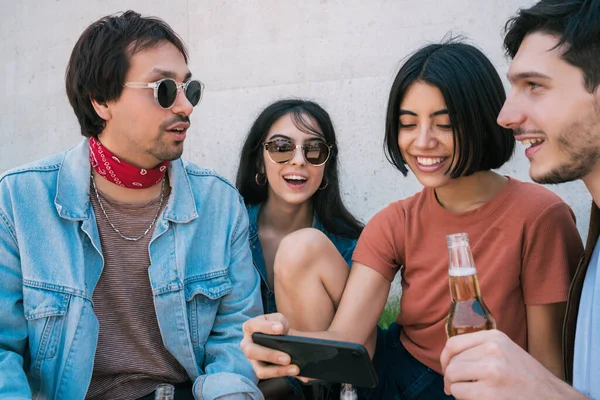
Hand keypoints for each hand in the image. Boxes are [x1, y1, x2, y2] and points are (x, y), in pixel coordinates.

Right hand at [240, 313, 299, 379]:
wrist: (282, 337)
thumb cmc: (277, 326)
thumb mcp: (279, 321)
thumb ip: (280, 323)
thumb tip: (282, 330)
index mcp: (249, 327)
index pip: (252, 326)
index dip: (265, 328)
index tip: (281, 329)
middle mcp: (246, 344)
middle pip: (252, 351)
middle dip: (271, 355)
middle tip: (288, 358)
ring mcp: (252, 359)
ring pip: (260, 368)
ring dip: (278, 370)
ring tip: (295, 368)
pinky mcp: (259, 370)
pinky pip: (268, 375)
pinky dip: (282, 373)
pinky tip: (294, 371)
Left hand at [440, 329, 584, 399]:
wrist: (552, 397)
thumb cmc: (527, 377)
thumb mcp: (506, 351)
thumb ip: (480, 348)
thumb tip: (449, 357)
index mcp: (494, 338)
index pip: (453, 344)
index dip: (445, 359)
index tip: (447, 368)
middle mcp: (492, 351)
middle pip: (452, 363)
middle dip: (450, 378)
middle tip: (456, 387)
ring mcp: (490, 372)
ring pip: (452, 379)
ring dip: (456, 389)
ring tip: (468, 393)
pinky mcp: (488, 394)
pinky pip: (460, 394)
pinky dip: (462, 399)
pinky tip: (476, 399)